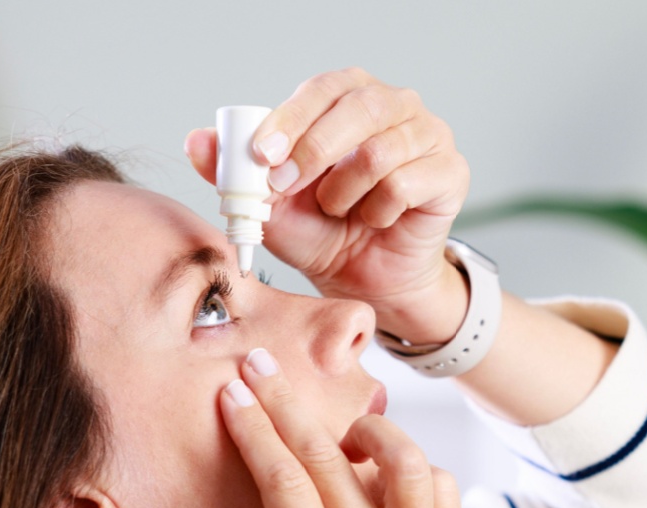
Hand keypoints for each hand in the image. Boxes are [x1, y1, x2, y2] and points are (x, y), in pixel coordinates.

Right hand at [159, 349, 517, 507]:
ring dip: (365, 431)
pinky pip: (438, 486)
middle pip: (331, 459)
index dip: (254, 434)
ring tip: (333, 429)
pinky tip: (380, 474)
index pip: (286, 486)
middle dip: (287, 406)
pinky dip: (411, 467)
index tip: (231, 395)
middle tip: (258, 366)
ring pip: (402, 460)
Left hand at [185, 68, 471, 344]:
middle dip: (315, 149)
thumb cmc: (323, 233)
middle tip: (287, 186)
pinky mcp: (451, 173)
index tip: (262, 154)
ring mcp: (429, 136)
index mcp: (350, 97)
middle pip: (360, 106)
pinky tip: (374, 221)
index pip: (322, 88)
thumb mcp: (269, 205)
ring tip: (338, 211)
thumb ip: (234, 172)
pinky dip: (380, 209)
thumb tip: (195, 141)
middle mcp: (395, 106)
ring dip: (346, 190)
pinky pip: (409, 183)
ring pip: (383, 149)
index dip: (291, 118)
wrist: (365, 280)